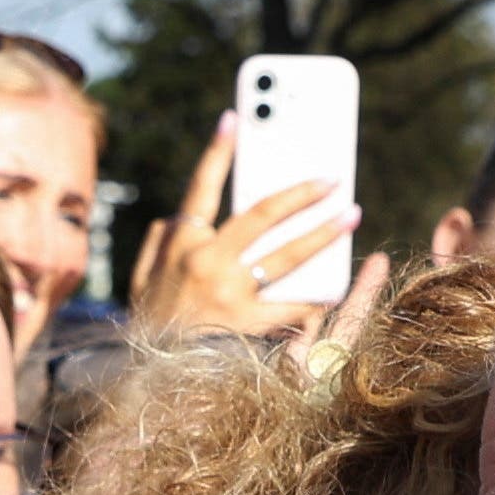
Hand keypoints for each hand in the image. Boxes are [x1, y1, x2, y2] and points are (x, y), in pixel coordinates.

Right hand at [129, 115, 359, 342]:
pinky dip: (315, 298)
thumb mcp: (143, 276)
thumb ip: (160, 241)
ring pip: (285, 254)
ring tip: (351, 216)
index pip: (202, 186)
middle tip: (331, 180)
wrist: (145, 374)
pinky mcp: (246, 325)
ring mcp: (228, 292)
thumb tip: (180, 213)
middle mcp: (205, 259)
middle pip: (260, 215)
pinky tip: (339, 287)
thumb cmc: (149, 322)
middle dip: (299, 193)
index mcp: (180, 241)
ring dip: (323, 232)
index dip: (218, 152)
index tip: (234, 120)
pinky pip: (290, 307)